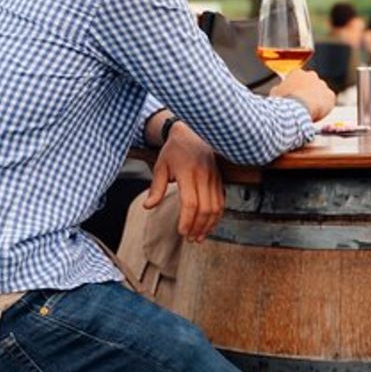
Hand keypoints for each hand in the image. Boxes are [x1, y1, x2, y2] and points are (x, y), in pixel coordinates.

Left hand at [144, 122, 223, 241]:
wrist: (191, 132)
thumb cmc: (173, 150)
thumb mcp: (161, 166)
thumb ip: (156, 187)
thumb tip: (149, 207)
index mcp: (188, 172)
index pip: (190, 202)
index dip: (187, 220)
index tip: (181, 232)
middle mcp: (204, 175)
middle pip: (205, 208)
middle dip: (198, 227)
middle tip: (190, 239)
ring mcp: (215, 177)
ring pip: (217, 207)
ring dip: (209, 225)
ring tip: (199, 236)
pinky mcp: (220, 179)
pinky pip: (221, 201)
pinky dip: (216, 216)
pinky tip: (208, 225)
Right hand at [270, 69, 335, 121]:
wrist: (297, 109)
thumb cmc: (285, 101)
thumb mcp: (275, 92)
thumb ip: (279, 88)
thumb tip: (279, 89)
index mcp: (297, 73)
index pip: (298, 78)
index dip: (295, 88)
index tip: (294, 96)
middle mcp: (311, 75)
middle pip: (310, 83)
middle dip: (308, 92)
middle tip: (302, 103)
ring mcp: (322, 85)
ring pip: (320, 92)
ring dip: (316, 99)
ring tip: (309, 110)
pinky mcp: (330, 95)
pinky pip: (328, 100)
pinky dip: (325, 106)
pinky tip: (317, 112)